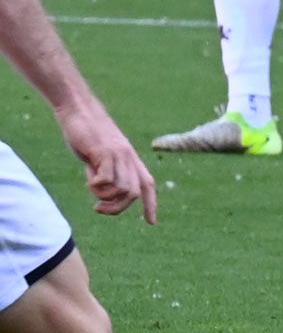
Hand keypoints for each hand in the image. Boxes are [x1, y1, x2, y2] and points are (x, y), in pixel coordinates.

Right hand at [56, 98, 155, 223]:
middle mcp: (129, 157)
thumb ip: (104, 171)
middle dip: (118, 208)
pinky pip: (107, 179)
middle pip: (135, 193)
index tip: (151, 222)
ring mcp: (118, 154)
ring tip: (92, 190)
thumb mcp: (99, 156)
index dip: (151, 204)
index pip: (148, 184)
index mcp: (131, 159)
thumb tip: (103, 190)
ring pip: (123, 188)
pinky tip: (88, 179)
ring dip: (105, 197)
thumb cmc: (87, 133)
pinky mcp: (104, 152)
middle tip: (98, 208)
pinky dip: (97, 186)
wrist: (80, 110)